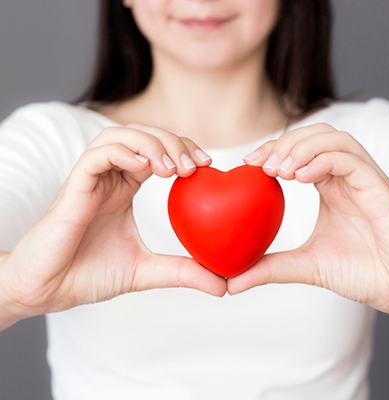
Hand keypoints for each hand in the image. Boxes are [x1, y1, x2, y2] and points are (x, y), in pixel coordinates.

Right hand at [0, 123, 225, 322]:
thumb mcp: (147, 271)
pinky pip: (97, 154)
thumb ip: (183, 272)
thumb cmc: (88, 275)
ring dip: (150, 142)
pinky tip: (146, 168)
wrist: (46, 291)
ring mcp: (91, 180)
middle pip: (143, 136)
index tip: (206, 165)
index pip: (157, 152)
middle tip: (196, 165)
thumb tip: (223, 286)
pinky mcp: (73, 187)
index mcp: (124, 189)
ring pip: (119, 135)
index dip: (183, 149)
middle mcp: (110, 178)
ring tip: (171, 168)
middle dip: (173, 141)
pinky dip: (124, 153)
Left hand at [227, 123, 388, 318]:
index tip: (247, 165)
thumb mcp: (305, 266)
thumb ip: (270, 268)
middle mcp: (347, 177)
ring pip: (334, 139)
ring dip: (301, 147)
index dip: (272, 150)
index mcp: (330, 187)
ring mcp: (365, 180)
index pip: (299, 152)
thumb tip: (231, 283)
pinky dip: (323, 160)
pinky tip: (300, 177)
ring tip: (279, 170)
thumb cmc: (361, 273)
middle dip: (283, 143)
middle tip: (259, 165)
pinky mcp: (381, 189)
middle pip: (315, 135)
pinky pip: (351, 160)